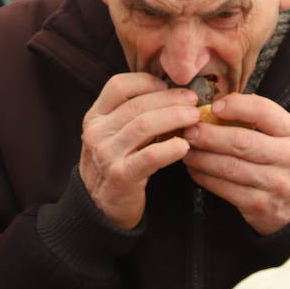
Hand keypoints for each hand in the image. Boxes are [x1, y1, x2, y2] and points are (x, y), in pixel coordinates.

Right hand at [79, 73, 200, 227]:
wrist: (101, 207)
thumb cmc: (117, 163)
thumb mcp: (115, 135)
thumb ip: (134, 114)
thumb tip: (174, 94)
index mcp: (95, 116)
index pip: (118, 85)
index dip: (147, 81)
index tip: (169, 86)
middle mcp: (96, 132)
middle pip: (137, 104)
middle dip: (170, 99)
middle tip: (193, 101)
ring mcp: (106, 154)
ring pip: (144, 125)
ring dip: (174, 118)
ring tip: (194, 118)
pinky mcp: (120, 175)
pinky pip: (150, 156)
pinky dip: (170, 148)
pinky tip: (185, 146)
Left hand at [181, 93, 289, 235]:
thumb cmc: (283, 161)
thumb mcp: (283, 136)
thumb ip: (257, 118)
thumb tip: (217, 104)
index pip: (263, 111)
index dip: (235, 106)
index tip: (213, 107)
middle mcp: (289, 158)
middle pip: (242, 142)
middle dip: (209, 135)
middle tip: (189, 131)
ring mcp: (277, 184)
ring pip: (230, 167)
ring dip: (202, 157)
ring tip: (186, 150)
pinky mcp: (261, 206)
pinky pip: (225, 189)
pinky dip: (205, 178)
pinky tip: (195, 170)